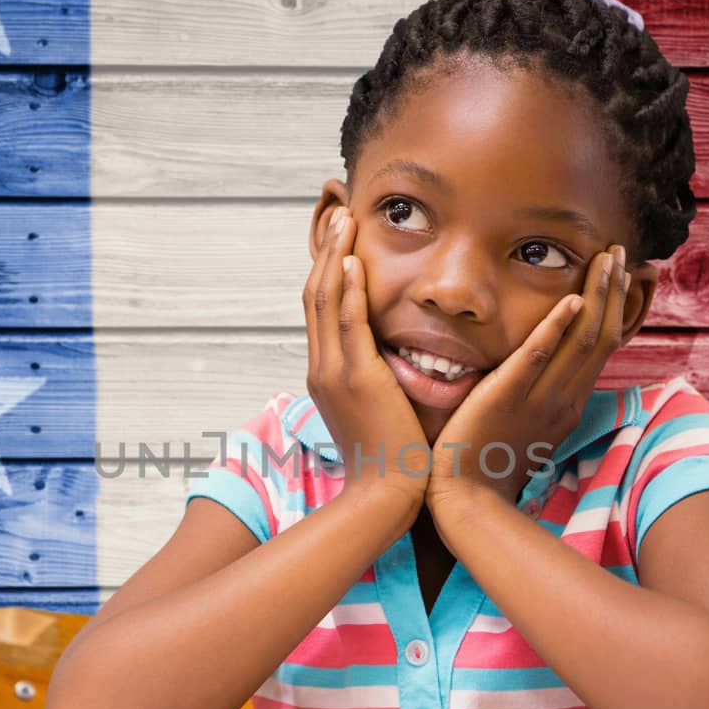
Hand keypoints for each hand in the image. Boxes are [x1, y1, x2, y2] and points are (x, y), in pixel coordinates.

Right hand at [304, 206, 429, 515]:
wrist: (385, 495)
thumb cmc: (390, 459)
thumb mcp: (376, 411)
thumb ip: (378, 380)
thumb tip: (393, 360)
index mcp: (326, 375)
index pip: (320, 310)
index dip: (327, 271)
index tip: (339, 240)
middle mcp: (321, 368)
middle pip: (314, 295)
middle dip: (326, 252)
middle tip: (339, 214)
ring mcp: (334, 373)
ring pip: (325, 300)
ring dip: (334, 256)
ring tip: (345, 221)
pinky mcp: (356, 379)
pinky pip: (347, 323)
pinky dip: (347, 289)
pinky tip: (353, 261)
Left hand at [428, 243, 631, 514]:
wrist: (465, 501)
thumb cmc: (487, 464)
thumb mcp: (526, 424)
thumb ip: (537, 393)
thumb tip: (542, 365)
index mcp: (568, 404)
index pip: (602, 347)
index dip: (616, 308)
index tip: (624, 275)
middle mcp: (563, 400)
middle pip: (600, 336)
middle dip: (614, 291)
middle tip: (621, 252)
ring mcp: (538, 399)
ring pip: (580, 341)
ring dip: (596, 296)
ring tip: (606, 259)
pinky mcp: (507, 398)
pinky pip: (536, 358)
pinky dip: (555, 328)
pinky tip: (569, 300)